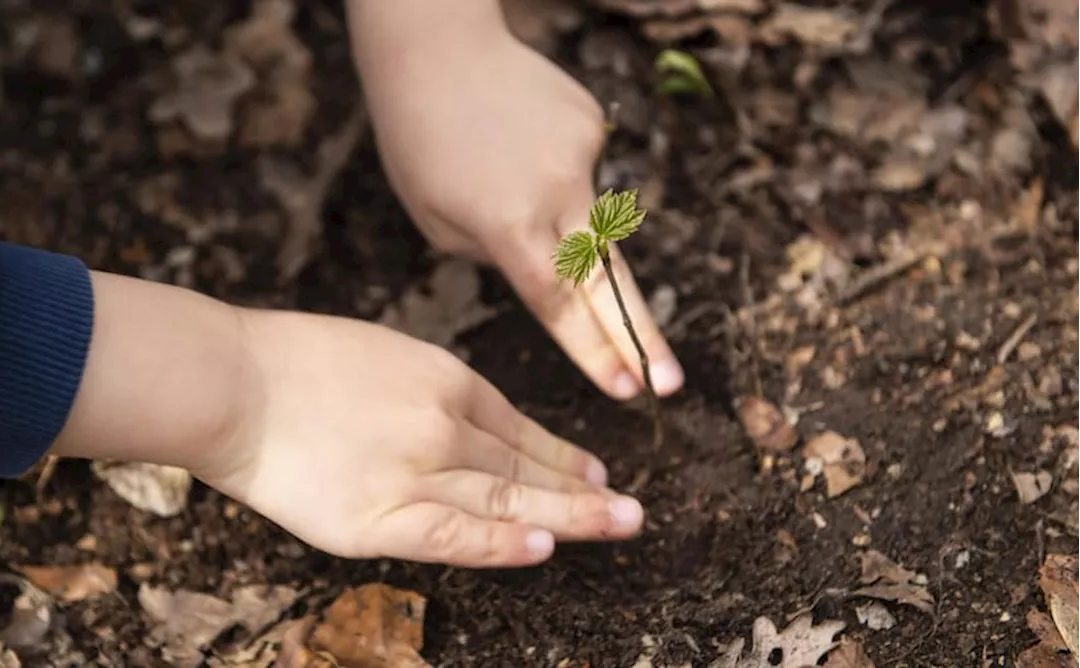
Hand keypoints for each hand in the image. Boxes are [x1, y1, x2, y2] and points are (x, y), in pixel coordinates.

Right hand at [194, 308, 644, 567]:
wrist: (232, 382)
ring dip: (571, 516)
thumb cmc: (291, 362)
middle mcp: (444, 425)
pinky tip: (545, 549)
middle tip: (633, 510)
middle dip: (585, 489)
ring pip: (507, 502)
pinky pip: (456, 536)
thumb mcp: (380, 352)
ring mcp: (417, 472)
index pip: (519, 427)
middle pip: (526, 467)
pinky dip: (503, 546)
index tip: (594, 470)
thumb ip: (427, 390)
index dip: (561, 454)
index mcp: (445, 378)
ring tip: (618, 526)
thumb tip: (464, 421)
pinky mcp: (380, 519)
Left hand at [348, 3, 683, 400]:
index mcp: (509, 226)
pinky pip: (579, 169)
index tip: (627, 392)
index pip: (560, 306)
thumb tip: (547, 269)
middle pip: (607, 283)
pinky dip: (552, 171)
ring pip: (589, 217)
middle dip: (640, 340)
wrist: (436, 46)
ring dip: (564, 224)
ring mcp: (583, 155)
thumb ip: (499, 256)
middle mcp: (557, 195)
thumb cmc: (420, 140)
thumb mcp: (438, 220)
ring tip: (501, 174)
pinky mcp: (592, 125)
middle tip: (669, 384)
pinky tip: (513, 140)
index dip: (595, 354)